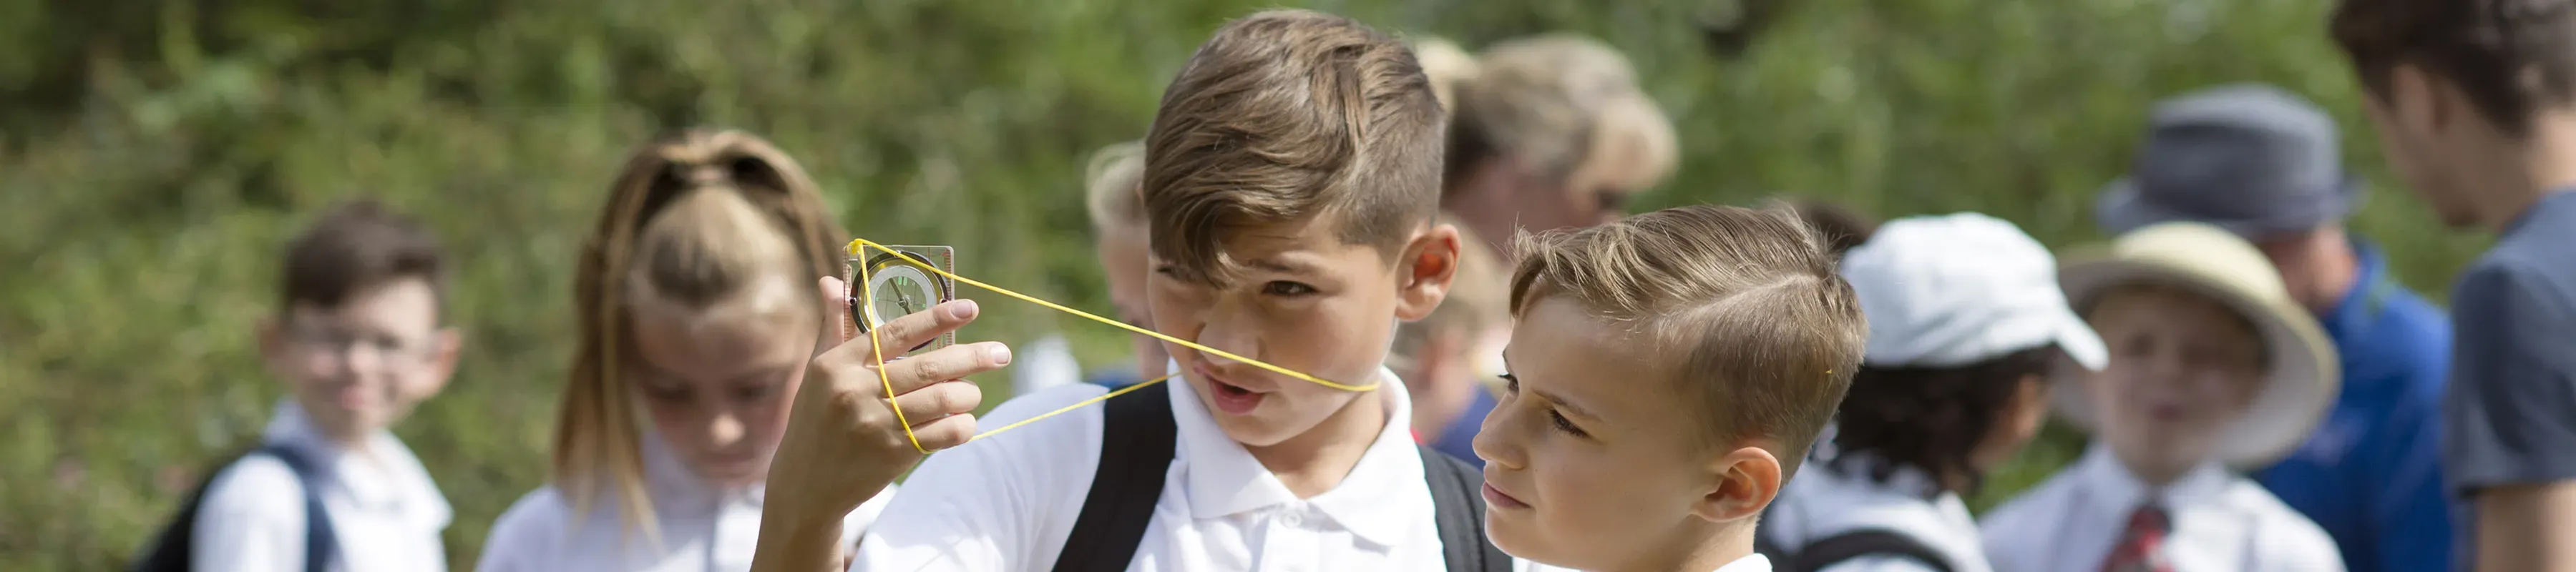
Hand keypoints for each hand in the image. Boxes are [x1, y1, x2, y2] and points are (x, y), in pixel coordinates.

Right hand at [759, 277, 1003, 549]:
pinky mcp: (892, 454)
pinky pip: (943, 434)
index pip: (896, 333)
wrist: (805, 484)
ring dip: (969, 394)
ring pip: (942, 399)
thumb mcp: (818, 371)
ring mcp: (875, 424)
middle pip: (929, 366)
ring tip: (972, 392)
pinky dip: (963, 425)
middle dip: (973, 357)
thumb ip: (833, 326)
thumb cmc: (815, 418)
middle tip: (1001, 353)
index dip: (937, 318)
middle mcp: (856, 391)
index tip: (971, 308)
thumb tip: (830, 282)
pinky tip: (964, 421)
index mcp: (837, 364)